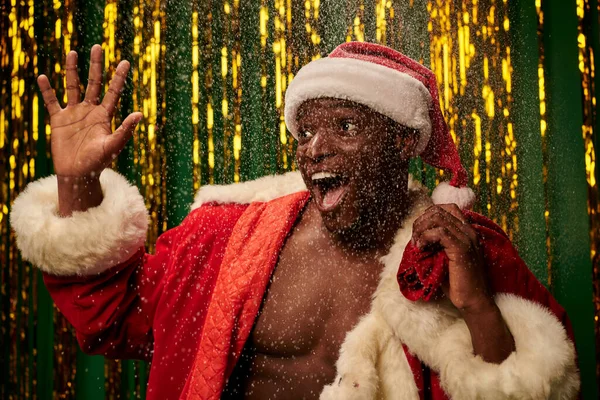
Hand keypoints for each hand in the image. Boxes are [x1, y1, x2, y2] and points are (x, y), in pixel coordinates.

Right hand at [38, 44, 141, 178]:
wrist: (78, 174)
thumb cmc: (98, 162)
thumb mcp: (113, 145)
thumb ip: (125, 130)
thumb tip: (140, 114)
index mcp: (105, 116)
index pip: (113, 92)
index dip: (118, 77)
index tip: (125, 61)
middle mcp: (90, 111)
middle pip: (93, 83)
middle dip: (96, 66)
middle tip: (98, 47)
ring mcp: (74, 114)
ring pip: (72, 87)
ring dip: (72, 70)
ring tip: (72, 53)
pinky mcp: (59, 120)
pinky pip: (51, 102)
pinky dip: (47, 90)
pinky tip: (43, 78)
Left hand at [411, 204, 492, 313]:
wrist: (473, 301)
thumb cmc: (457, 282)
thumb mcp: (443, 257)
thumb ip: (435, 244)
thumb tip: (416, 236)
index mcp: (466, 231)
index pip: (446, 208)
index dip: (428, 215)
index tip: (420, 232)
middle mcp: (468, 231)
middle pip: (438, 211)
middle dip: (420, 222)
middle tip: (415, 240)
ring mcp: (467, 239)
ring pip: (438, 218)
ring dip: (421, 229)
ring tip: (417, 244)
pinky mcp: (462, 249)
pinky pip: (440, 232)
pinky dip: (426, 237)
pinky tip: (421, 248)